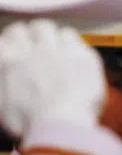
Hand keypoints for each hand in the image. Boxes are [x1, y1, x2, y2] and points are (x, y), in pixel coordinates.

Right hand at [0, 20, 105, 136]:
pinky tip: (74, 55)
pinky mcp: (81, 56)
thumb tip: (8, 73)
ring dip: (50, 36)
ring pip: (48, 28)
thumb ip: (4, 83)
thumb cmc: (30, 124)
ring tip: (57, 49)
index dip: (12, 43)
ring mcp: (56, 51)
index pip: (5, 38)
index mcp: (7, 63)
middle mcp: (29, 51)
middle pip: (26, 29)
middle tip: (39, 47)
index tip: (18, 50)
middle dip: (31, 36)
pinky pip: (72, 37)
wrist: (60, 127)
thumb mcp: (3, 106)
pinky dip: (70, 42)